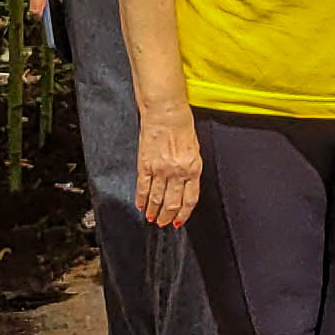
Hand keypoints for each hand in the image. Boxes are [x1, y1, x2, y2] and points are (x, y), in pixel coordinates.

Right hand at [134, 101, 202, 226]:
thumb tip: (186, 186)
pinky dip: (141, 199)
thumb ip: (191, 169)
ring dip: (153, 211)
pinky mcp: (145, 164)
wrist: (165, 111)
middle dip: (167, 217)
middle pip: (172, 203)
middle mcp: (177, 172)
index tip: (179, 221)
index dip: (184, 214)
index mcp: (193, 168)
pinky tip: (140, 205)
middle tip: (163, 223)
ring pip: (157, 198)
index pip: (190, 199)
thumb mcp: (195, 149)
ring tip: (151, 218)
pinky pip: (143, 187)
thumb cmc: (182, 126)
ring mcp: (160, 169)